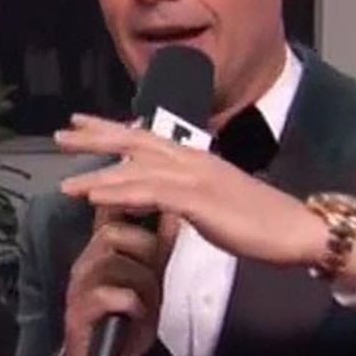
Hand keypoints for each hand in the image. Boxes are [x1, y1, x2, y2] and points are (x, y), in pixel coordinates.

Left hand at [55, 114, 327, 266]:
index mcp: (195, 158)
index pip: (146, 137)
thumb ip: (187, 194)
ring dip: (97, 174)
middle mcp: (192, 159)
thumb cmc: (259, 221)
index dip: (112, 129)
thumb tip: (164, 197)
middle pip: (134, 141)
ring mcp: (195, 176)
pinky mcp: (198, 199)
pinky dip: (119, 193)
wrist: (296, 230)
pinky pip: (150, 193)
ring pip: (136, 169)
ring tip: (64, 183)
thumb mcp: (215, 201)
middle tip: (59, 135)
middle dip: (95, 137)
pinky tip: (95, 197)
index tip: (81, 125)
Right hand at [58, 207, 173, 355]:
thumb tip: (173, 214)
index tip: (158, 211)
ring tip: (147, 299)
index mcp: (100, 252)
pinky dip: (129, 302)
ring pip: (111, 263)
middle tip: (156, 270)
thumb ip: (159, 249)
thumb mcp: (150, 279)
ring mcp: (78, 287)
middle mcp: (85, 264)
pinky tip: (137, 312)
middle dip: (143, 249)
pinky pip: (105, 294)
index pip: (108, 213)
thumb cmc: (126, 319)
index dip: (131, 207)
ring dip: (140, 280)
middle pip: (111, 233)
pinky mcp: (77, 312)